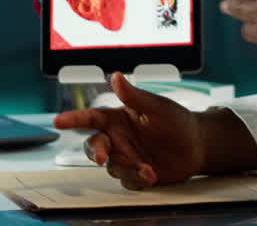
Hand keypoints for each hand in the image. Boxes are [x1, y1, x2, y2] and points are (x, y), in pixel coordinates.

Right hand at [53, 72, 205, 188]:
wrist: (197, 146)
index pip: (91, 118)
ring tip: (147, 168)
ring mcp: (125, 157)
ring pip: (112, 166)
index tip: (59, 121)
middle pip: (94, 146)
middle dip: (96, 152)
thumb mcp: (157, 107)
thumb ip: (134, 96)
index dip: (74, 119)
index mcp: (118, 118)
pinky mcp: (135, 174)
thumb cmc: (176, 121)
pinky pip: (127, 180)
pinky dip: (137, 178)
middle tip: (104, 157)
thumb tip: (116, 77)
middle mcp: (118, 138)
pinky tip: (151, 174)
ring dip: (127, 167)